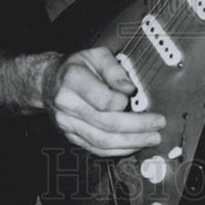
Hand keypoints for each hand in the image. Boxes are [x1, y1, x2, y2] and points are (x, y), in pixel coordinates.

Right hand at [41, 45, 164, 156]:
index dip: (123, 102)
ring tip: (151, 138)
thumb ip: (114, 69)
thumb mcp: (95, 54)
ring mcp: (68, 124)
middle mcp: (68, 105)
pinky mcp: (71, 136)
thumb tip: (128, 89)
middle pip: (106, 124)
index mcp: (73, 81)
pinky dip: (117, 150)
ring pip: (102, 141)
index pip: (103, 100)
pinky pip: (95, 148)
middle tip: (157, 124)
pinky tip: (133, 145)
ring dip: (131, 142)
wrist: (47, 81)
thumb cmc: (76, 66)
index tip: (134, 96)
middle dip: (137, 127)